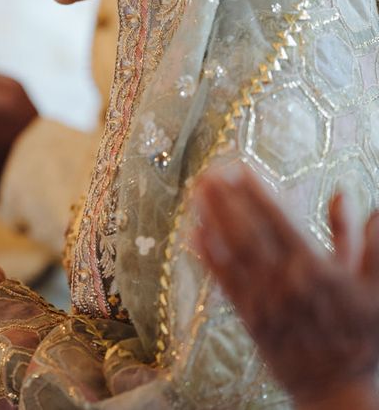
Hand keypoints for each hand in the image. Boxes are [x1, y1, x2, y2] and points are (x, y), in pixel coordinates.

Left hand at [195, 163, 378, 408]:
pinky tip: (193, 232)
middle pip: (247, 231)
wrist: (342, 390)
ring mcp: (263, 301)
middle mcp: (284, 283)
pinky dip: (207, 256)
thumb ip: (360, 239)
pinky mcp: (248, 318)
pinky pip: (224, 282)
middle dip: (226, 199)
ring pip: (230, 253)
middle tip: (208, 169)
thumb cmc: (362, 334)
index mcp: (316, 269)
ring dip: (211, 218)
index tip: (238, 166)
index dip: (255, 191)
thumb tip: (346, 194)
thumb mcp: (375, 285)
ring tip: (196, 190)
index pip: (278, 221)